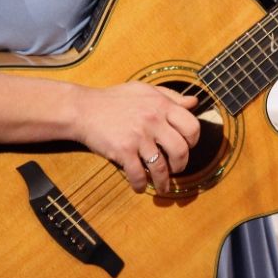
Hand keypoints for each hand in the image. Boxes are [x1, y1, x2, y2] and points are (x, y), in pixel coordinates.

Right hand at [74, 82, 200, 192]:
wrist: (83, 109)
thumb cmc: (114, 99)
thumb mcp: (145, 90)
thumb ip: (171, 96)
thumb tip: (194, 102)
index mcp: (162, 105)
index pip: (192, 126)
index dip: (194, 140)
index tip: (188, 146)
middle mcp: (153, 121)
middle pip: (181, 150)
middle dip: (181, 164)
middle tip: (177, 169)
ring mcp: (138, 137)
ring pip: (161, 167)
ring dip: (164, 181)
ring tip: (163, 186)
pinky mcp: (122, 151)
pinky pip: (138, 174)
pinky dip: (141, 185)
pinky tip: (140, 187)